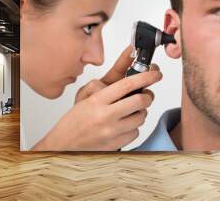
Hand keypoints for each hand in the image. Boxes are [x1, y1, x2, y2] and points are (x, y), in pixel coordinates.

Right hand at [32, 46, 162, 150]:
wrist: (64, 145)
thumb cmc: (74, 121)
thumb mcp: (84, 97)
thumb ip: (102, 87)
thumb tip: (124, 82)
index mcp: (97, 101)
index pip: (127, 84)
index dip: (146, 77)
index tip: (155, 74)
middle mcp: (105, 116)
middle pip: (140, 101)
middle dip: (148, 96)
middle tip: (146, 95)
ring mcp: (112, 132)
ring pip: (141, 118)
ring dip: (140, 113)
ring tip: (130, 112)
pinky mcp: (116, 144)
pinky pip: (135, 133)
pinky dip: (133, 128)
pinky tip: (123, 126)